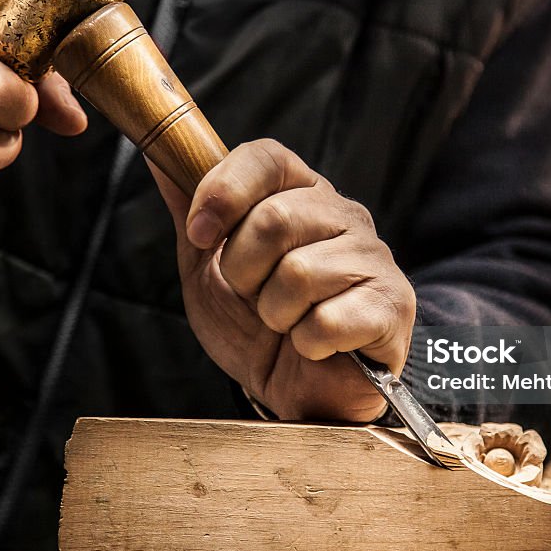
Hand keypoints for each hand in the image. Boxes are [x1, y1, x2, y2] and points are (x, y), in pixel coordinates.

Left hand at [149, 139, 415, 421]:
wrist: (293, 393)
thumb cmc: (254, 327)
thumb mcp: (207, 267)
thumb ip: (191, 212)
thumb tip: (158, 157)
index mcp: (302, 194)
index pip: (267, 157)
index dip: (225, 191)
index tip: (199, 235)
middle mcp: (344, 216)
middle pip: (276, 218)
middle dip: (245, 272)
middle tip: (254, 297)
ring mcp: (374, 259)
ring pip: (299, 273)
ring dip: (276, 314)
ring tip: (288, 323)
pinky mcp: (392, 306)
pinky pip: (327, 320)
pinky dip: (307, 343)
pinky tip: (317, 345)